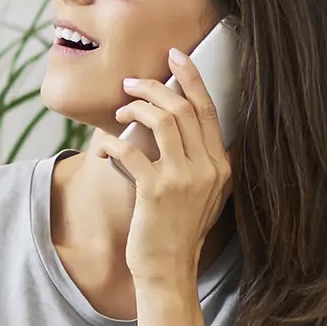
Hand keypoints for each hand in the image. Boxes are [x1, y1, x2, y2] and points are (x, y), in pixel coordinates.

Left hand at [101, 46, 232, 291]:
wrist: (169, 271)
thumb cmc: (180, 231)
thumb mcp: (206, 195)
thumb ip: (203, 162)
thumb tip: (186, 128)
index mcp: (221, 165)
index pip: (208, 110)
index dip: (191, 78)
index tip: (175, 55)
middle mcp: (208, 168)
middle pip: (183, 108)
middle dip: (154, 87)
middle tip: (131, 83)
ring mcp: (183, 179)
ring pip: (163, 121)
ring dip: (136, 109)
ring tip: (120, 113)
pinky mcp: (156, 191)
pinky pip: (132, 152)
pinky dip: (114, 144)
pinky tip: (104, 148)